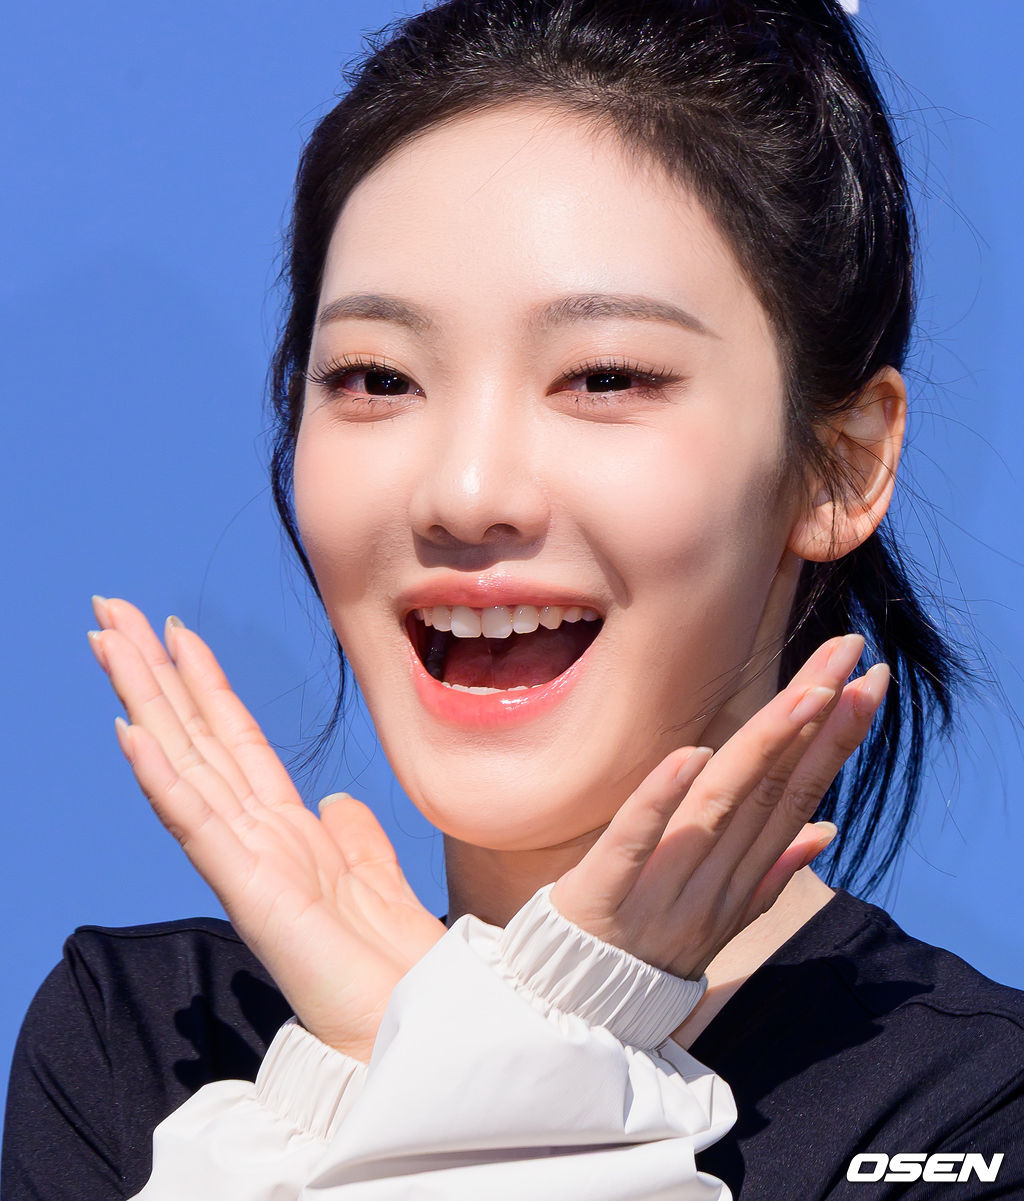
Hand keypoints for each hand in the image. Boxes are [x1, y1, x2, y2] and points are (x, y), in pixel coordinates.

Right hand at [87, 597, 444, 1062]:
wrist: (411, 1023)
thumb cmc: (391, 959)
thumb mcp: (375, 874)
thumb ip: (354, 834)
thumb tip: (337, 797)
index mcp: (286, 829)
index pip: (234, 741)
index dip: (204, 684)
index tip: (175, 631)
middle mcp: (257, 836)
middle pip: (195, 738)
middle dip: (155, 673)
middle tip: (111, 613)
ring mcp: (247, 861)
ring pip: (185, 764)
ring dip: (146, 700)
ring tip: (109, 645)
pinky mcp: (251, 891)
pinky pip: (199, 823)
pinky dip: (164, 777)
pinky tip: (133, 732)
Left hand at [549, 633, 887, 979]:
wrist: (582, 1013)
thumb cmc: (652, 951)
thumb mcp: (723, 915)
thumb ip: (773, 871)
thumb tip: (827, 828)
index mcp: (742, 879)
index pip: (797, 797)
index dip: (835, 740)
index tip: (865, 683)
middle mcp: (714, 881)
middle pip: (772, 789)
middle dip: (816, 719)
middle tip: (852, 657)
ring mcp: (662, 888)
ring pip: (720, 807)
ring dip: (764, 747)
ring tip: (804, 691)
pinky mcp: (603, 893)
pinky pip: (634, 842)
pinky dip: (661, 800)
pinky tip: (693, 752)